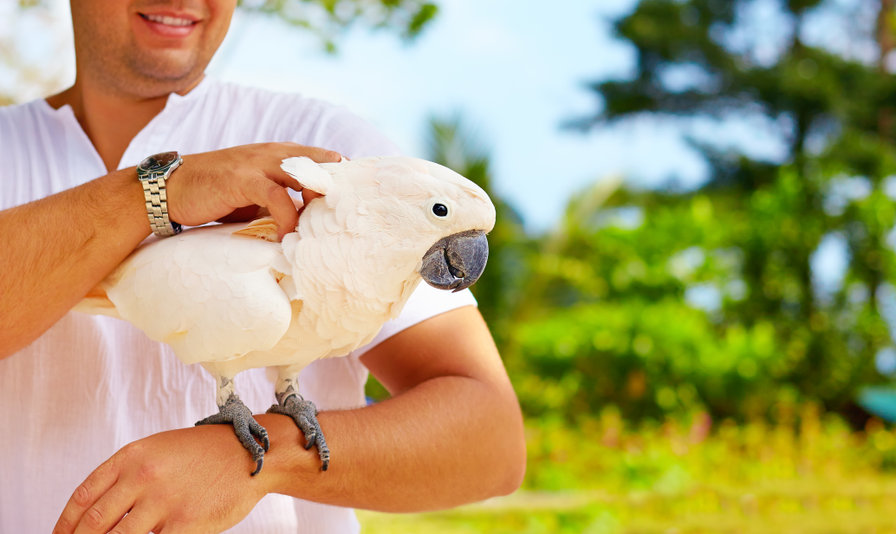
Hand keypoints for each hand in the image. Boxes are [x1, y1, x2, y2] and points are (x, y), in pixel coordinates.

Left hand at [52, 425, 269, 533]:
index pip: (83, 498)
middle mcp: (143, 477)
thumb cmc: (205, 453)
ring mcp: (163, 502)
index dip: (65, 525)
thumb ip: (129, 475)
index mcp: (132, 456)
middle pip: (93, 524)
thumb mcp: (160, 450)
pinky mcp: (185, 523)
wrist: (249, 453)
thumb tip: (99, 512)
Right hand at [166, 143, 340, 237]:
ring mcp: (257, 164)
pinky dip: (288, 218)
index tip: (351, 201)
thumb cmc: (215, 195)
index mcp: (278, 154)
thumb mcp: (255, 195)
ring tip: (321, 228)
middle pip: (320, 161)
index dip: (338, 177)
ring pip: (303, 173)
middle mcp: (272, 153)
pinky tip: (287, 236)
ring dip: (316, 201)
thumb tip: (307, 224)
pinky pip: (277, 196)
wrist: (169, 190)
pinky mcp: (242, 179)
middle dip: (336, 185)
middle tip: (346, 214)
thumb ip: (281, 200)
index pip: (320, 158)